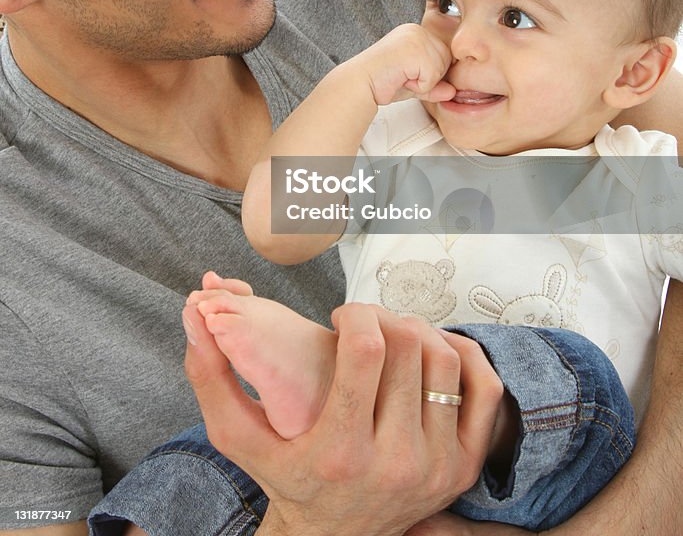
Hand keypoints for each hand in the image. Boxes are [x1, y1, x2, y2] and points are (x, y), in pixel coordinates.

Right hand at [183, 292, 502, 535]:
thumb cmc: (285, 479)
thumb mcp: (239, 437)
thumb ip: (212, 377)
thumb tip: (194, 317)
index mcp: (339, 449)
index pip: (368, 350)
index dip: (357, 315)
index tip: (342, 319)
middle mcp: (394, 461)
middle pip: (409, 348)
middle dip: (386, 319)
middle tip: (368, 324)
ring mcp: (435, 466)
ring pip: (446, 362)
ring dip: (421, 333)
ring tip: (395, 338)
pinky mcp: (462, 468)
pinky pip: (484, 390)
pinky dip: (466, 356)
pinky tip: (435, 352)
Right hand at [343, 23, 455, 105]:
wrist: (359, 84)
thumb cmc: (381, 82)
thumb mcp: (414, 83)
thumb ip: (434, 85)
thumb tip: (453, 92)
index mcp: (416, 32)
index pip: (442, 55)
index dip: (427, 73)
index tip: (404, 73)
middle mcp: (417, 30)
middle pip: (446, 61)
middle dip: (428, 77)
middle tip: (402, 76)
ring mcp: (417, 38)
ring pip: (440, 69)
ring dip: (422, 82)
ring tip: (401, 77)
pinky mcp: (416, 51)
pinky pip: (432, 78)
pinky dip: (418, 86)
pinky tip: (401, 79)